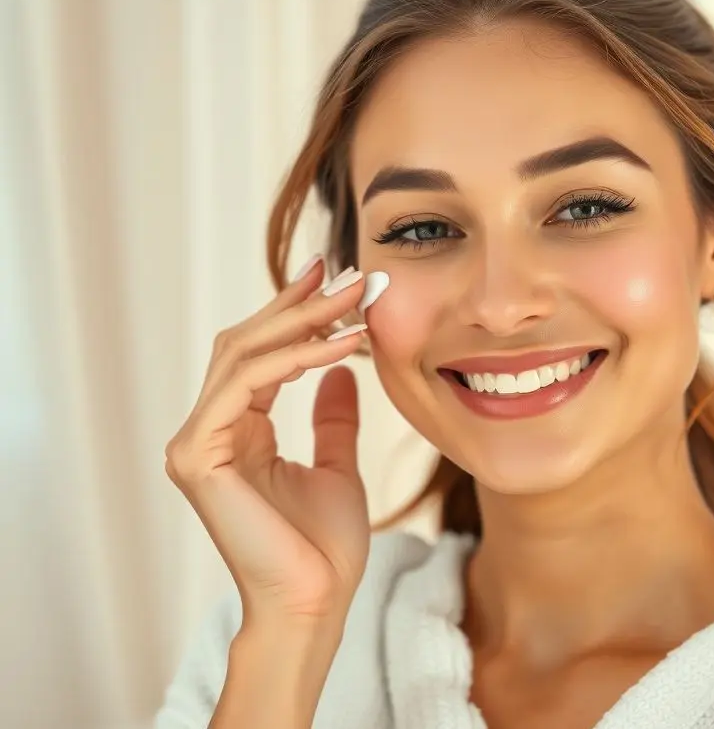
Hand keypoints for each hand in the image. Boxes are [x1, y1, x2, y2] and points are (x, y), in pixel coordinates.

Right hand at [165, 258, 373, 625]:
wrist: (315, 603)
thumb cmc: (324, 548)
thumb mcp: (337, 467)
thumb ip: (332, 421)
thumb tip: (340, 373)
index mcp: (236, 432)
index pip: (258, 355)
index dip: (294, 313)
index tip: (334, 277)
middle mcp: (208, 431)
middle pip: (247, 344)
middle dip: (299, 305)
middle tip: (347, 273)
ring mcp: (197, 442)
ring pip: (243, 354)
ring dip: (302, 321)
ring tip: (354, 301)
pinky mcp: (198, 455)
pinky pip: (246, 385)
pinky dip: (293, 357)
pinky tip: (341, 345)